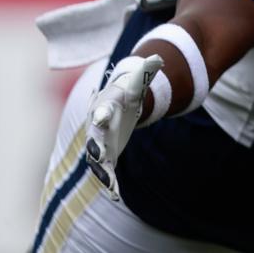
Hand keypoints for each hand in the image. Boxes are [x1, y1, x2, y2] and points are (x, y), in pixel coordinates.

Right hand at [86, 54, 163, 200]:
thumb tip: (159, 57)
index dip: (101, 113)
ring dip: (102, 172)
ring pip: (98, 160)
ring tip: (110, 185)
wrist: (117, 106)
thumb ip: (146, 71)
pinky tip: (117, 195)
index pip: (100, 110)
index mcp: (104, 108)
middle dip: (95, 148)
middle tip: (100, 156)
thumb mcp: (137, 83)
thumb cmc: (126, 94)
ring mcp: (100, 144)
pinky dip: (110, 183)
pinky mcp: (106, 156)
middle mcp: (97, 129)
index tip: (102, 116)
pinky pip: (107, 171)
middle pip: (94, 139)